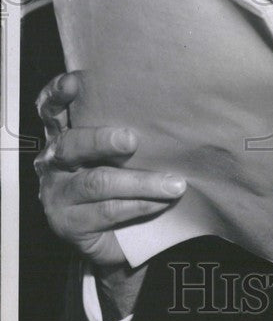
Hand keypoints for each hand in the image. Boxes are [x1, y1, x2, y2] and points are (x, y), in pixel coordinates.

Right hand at [34, 71, 186, 267]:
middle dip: (101, 140)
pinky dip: (139, 205)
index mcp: (63, 136)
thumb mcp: (118, 152)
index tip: (74, 82)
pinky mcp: (68, 224)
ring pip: (97, 182)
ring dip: (140, 182)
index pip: (52, 111)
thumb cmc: (120, 182)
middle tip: (131, 140)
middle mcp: (54, 162)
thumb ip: (125, 132)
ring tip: (173, 184)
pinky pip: (107, 211)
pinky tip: (161, 201)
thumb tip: (166, 111)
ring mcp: (57, 194)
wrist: (115, 238)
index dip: (57, 95)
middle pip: (72, 145)